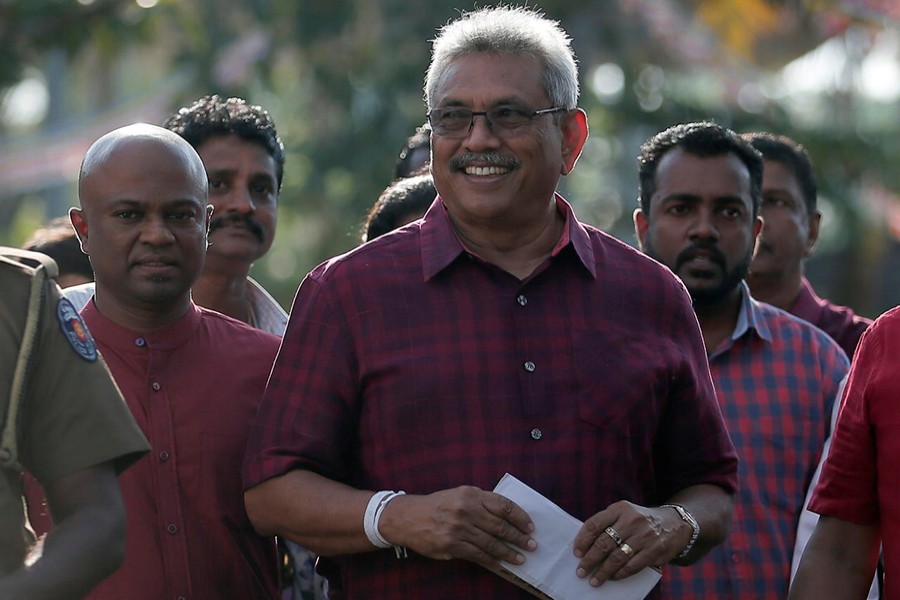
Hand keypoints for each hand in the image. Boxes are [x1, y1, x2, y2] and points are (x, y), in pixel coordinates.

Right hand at [379, 485, 535, 567]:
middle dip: (519, 537)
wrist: (408, 517)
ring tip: (521, 558)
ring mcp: (459, 528)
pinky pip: (477, 555)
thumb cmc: (438, 505)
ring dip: (509, 552)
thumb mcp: (460, 494)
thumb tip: (507, 516)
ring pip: (491, 543)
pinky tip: (501, 564)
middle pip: (500, 526)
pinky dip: (492, 560)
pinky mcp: (452, 545)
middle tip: (532, 545)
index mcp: (472, 494)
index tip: (530, 526)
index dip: (520, 517)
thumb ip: (482, 502)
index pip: (503, 505)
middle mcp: (467, 510)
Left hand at [572, 501, 689, 586]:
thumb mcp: (624, 512)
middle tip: (581, 571)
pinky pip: (632, 566)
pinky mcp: (654, 551)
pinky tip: (612, 577)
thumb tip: (585, 544)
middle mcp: (631, 521)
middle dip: (590, 560)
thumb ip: (607, 523)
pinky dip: (620, 573)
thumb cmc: (640, 520)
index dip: (583, 540)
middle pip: (604, 543)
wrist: (674, 523)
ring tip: (594, 580)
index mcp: (620, 509)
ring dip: (603, 571)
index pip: (595, 524)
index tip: (576, 553)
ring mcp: (644, 536)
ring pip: (617, 557)